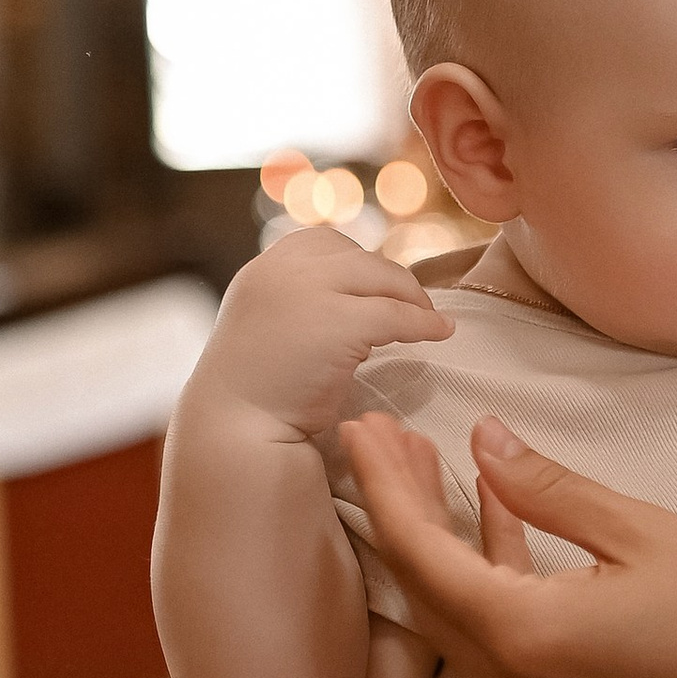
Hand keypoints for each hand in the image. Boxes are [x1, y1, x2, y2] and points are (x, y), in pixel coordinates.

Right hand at [194, 226, 454, 442]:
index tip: (378, 288)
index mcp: (261, 272)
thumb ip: (300, 306)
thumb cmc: (258, 396)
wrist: (236, 433)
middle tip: (416, 305)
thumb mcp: (270, 330)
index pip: (320, 244)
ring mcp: (306, 292)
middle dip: (391, 280)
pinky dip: (423, 322)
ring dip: (412, 297)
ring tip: (431, 319)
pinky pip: (395, 314)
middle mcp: (280, 271)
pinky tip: (440, 333)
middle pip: (356, 257)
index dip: (356, 264)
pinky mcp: (335, 323)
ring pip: (381, 277)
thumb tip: (360, 302)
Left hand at [339, 409, 676, 677]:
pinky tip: (492, 516)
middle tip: (381, 435)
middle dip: (396, 508)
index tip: (361, 427)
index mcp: (519, 633)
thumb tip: (483, 440)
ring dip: (434, 543)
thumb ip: (551, 489)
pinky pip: (486, 638)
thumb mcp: (643, 534)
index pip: (418, 551)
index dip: (384, 483)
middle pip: (419, 587)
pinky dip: (479, 578)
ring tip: (426, 465)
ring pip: (449, 614)